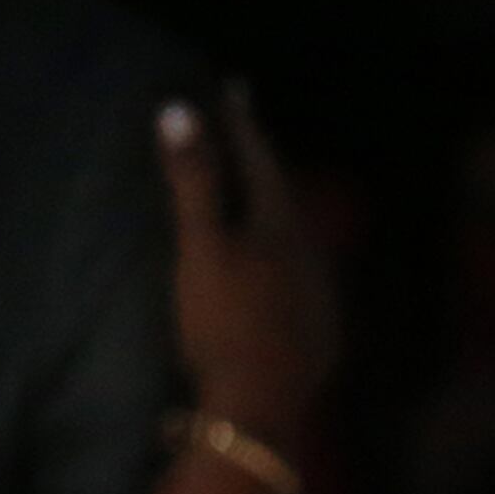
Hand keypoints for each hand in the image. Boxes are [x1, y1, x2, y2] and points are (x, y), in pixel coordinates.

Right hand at [158, 85, 337, 446]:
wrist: (259, 406)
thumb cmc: (223, 320)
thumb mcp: (200, 246)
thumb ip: (192, 180)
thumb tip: (177, 108)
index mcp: (283, 227)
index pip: (260, 159)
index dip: (242, 123)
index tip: (232, 87)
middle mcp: (310, 254)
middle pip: (282, 196)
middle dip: (259, 164)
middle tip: (241, 137)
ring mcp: (317, 295)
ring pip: (293, 238)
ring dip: (270, 212)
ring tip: (249, 199)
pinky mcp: (315, 331)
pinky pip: (295, 276)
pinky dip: (275, 257)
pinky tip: (266, 271)